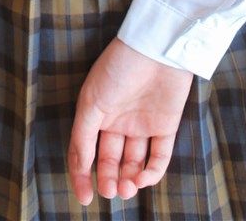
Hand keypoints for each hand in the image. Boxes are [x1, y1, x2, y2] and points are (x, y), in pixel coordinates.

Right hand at [67, 36, 193, 203]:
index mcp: (97, 115)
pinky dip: (151, 172)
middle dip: (109, 180)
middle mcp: (119, 122)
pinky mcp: (166, 126)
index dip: (83, 175)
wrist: (155, 48)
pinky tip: (143, 179)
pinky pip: (159, 156)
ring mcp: (143, 125)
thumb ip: (83, 137)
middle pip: (112, 162)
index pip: (87, 152)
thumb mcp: (91, 102)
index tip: (86, 197)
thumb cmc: (118, 69)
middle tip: (110, 191)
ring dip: (130, 181)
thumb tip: (79, 169)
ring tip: (127, 188)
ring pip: (134, 164)